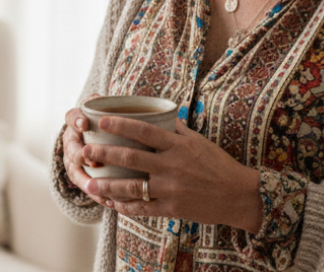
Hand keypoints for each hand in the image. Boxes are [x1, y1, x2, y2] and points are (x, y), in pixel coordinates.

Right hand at [60, 96, 109, 206]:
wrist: (104, 136)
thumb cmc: (109, 120)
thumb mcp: (109, 107)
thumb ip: (111, 104)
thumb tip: (121, 101)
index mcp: (77, 121)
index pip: (71, 117)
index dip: (75, 121)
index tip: (84, 124)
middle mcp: (72, 140)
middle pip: (70, 148)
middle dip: (79, 155)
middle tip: (93, 161)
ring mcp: (74, 159)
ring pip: (74, 171)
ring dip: (86, 180)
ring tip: (98, 189)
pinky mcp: (82, 175)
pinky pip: (86, 187)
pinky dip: (97, 194)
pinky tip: (109, 201)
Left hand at [81, 116, 262, 231]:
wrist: (238, 195)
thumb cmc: (218, 164)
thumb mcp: (199, 141)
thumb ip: (177, 130)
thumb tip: (161, 114)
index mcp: (177, 145)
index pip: (144, 131)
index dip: (120, 124)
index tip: (101, 120)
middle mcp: (171, 166)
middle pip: (130, 157)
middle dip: (104, 153)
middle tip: (84, 150)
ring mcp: (170, 188)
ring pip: (131, 187)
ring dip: (107, 185)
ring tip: (88, 183)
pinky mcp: (172, 209)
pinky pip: (143, 208)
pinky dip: (125, 207)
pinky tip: (111, 204)